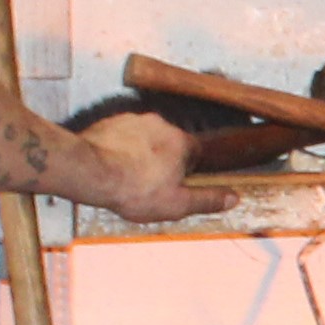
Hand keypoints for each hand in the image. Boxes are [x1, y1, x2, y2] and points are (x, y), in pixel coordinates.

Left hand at [65, 107, 225, 223]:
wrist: (90, 171)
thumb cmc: (134, 189)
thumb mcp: (177, 204)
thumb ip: (207, 200)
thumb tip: (234, 198)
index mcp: (181, 141)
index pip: (195, 152)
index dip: (188, 170)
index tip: (176, 184)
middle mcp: (160, 124)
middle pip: (168, 143)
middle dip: (162, 161)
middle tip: (148, 185)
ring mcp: (133, 120)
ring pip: (144, 139)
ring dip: (140, 154)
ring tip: (126, 178)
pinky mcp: (111, 122)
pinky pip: (122, 136)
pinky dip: (120, 149)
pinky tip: (111, 167)